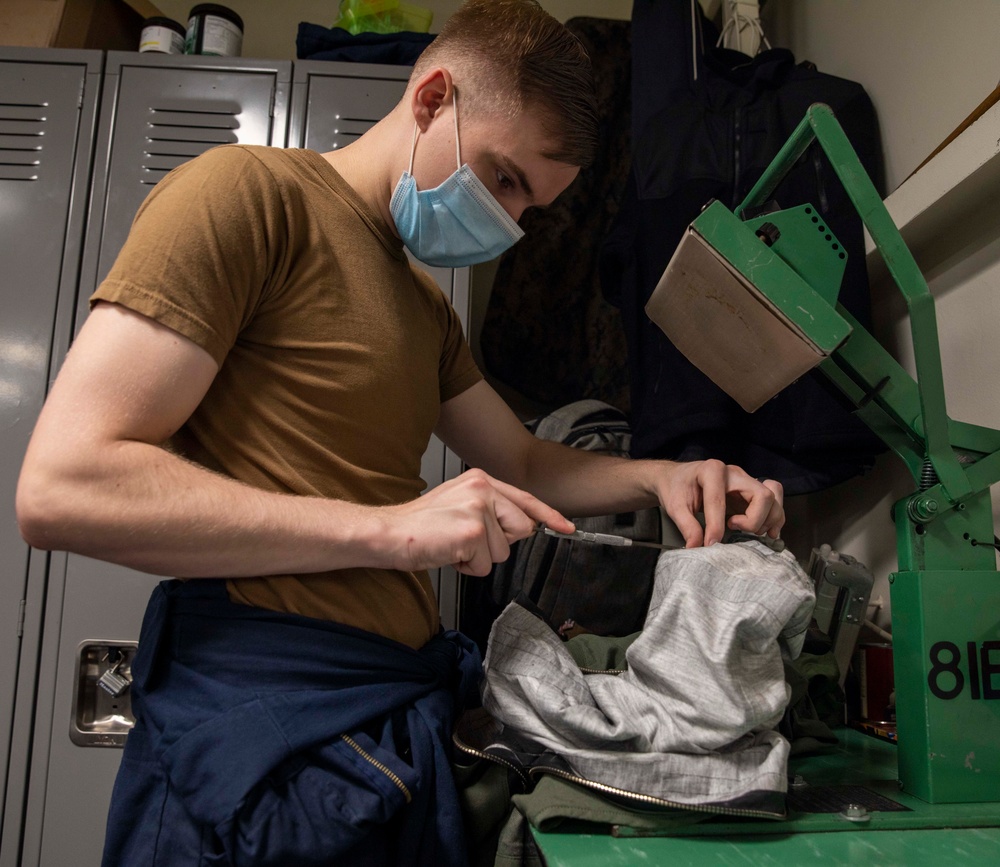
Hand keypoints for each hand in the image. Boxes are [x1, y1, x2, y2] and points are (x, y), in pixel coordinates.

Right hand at [381, 468, 574, 575]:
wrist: (389, 534)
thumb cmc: (420, 526)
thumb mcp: (459, 505)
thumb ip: (490, 510)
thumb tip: (521, 527)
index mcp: (481, 480)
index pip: (524, 499)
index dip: (548, 516)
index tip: (566, 527)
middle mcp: (482, 489)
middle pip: (521, 529)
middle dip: (497, 544)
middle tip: (466, 539)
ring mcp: (478, 508)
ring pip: (503, 551)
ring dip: (479, 558)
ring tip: (453, 545)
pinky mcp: (472, 531)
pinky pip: (486, 565)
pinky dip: (467, 567)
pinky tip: (449, 552)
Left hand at [655, 459, 783, 548]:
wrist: (677, 477)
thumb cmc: (676, 487)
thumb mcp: (674, 506)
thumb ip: (687, 526)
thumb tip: (696, 547)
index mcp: (712, 470)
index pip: (720, 501)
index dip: (716, 526)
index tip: (711, 543)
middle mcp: (735, 473)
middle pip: (763, 496)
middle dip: (753, 520)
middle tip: (733, 528)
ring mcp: (746, 481)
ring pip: (774, 497)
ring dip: (768, 519)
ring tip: (749, 531)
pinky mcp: (750, 491)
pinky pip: (773, 501)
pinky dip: (774, 517)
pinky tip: (765, 531)